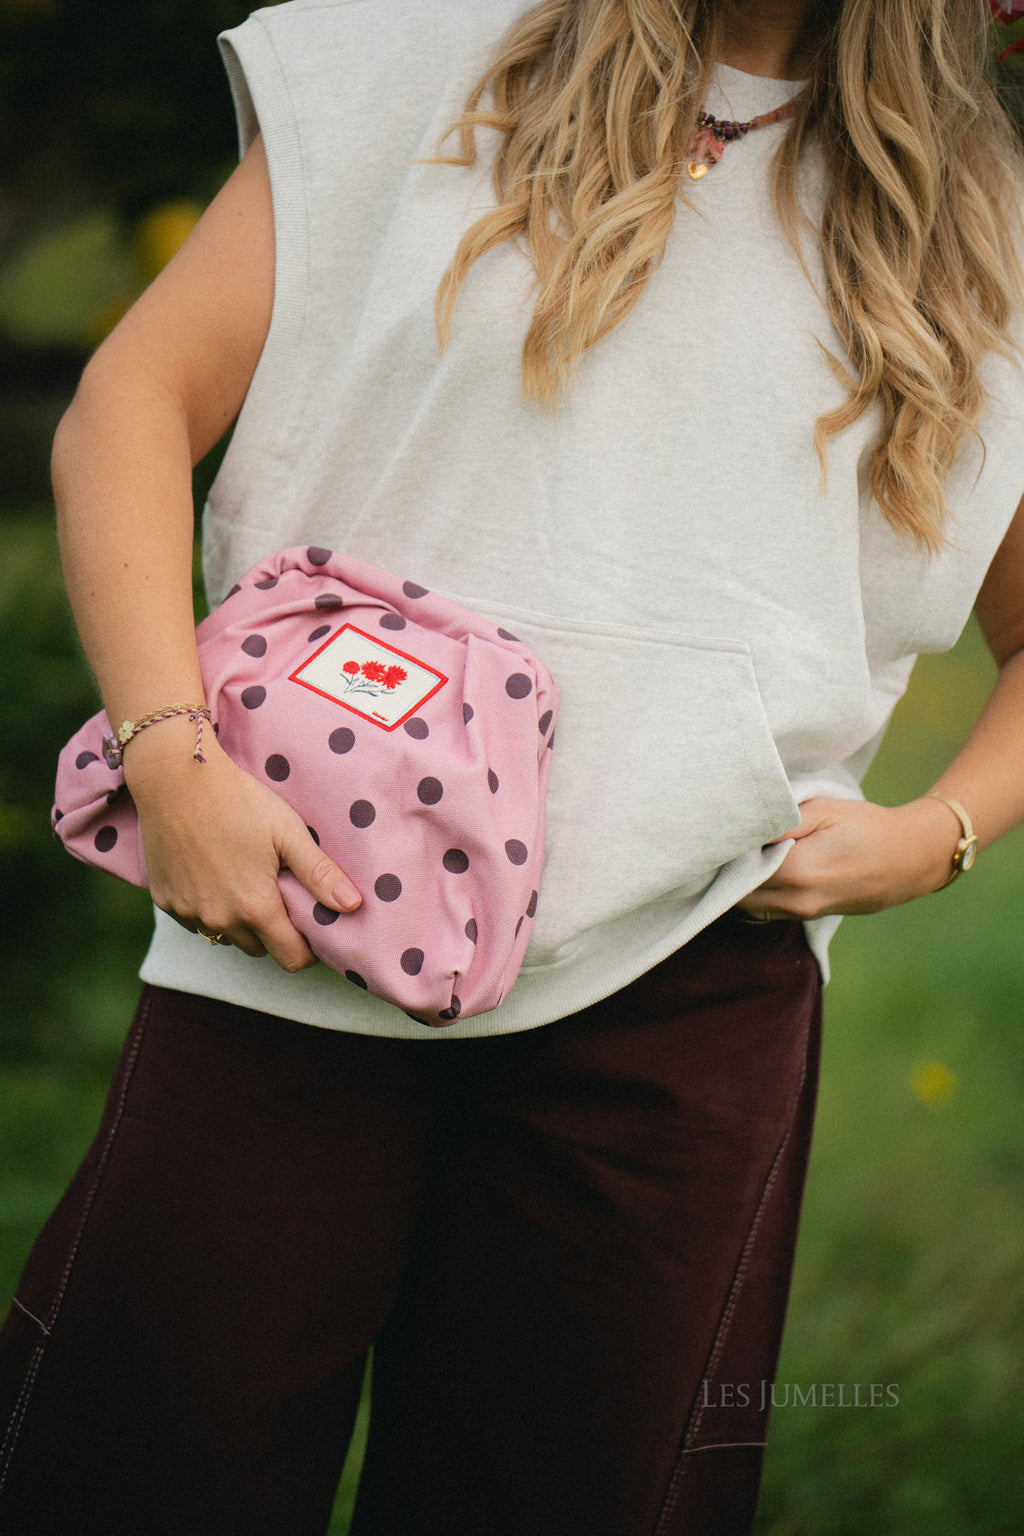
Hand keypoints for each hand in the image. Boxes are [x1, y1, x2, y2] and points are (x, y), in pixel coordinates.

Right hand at [124, 722, 361, 969]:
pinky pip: (196, 921)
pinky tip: (214, 875)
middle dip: (274, 931)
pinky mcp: (165, 901)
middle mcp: (219, 920)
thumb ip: (319, 874)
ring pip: (226, 937)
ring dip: (240, 922)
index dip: (307, 948)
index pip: (291, 959)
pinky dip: (209, 908)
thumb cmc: (238, 801)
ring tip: (247, 881)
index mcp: (255, 908)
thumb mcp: (288, 833)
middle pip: (259, 949)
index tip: (311, 925)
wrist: (176, 779)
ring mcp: (188, 913)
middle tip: (279, 893)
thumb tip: (352, 906)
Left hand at [737, 796, 961, 921]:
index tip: (721, 831)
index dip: (724, 852)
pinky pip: (768, 909)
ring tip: (744, 853)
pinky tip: (761, 868)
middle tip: (726, 841)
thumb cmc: (867, 827)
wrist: (911, 860)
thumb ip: (780, 821)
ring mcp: (802, 913)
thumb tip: (742, 828)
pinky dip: (757, 892)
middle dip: (727, 871)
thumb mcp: (823, 810)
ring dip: (740, 884)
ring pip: (750, 906)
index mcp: (795, 871)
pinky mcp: (808, 916)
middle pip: (737, 894)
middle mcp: (795, 900)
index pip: (737, 870)